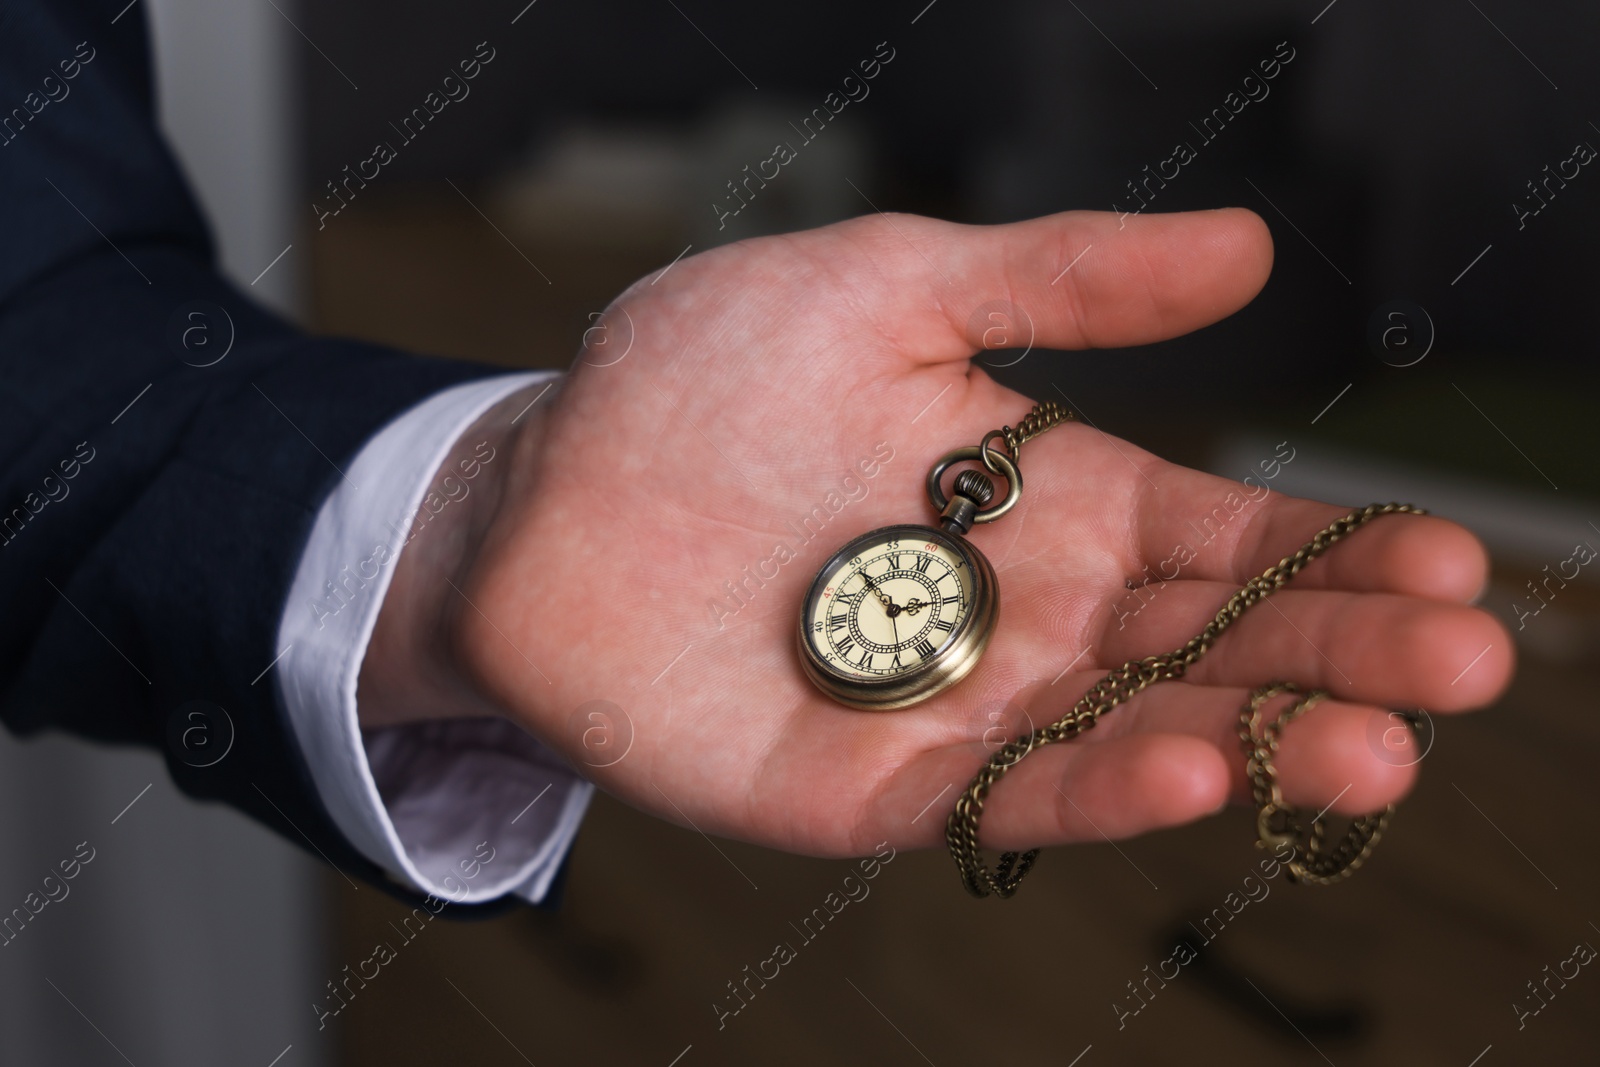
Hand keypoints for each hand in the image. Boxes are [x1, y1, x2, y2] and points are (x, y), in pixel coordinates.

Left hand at [363, 207, 1513, 860]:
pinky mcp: (862, 787)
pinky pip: (991, 799)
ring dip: (1249, 738)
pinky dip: (1088, 789)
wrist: (541, 486)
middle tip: (1464, 660)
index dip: (1333, 548)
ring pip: (1124, 735)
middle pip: (1207, 644)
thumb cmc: (702, 377)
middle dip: (1336, 653)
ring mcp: (952, 709)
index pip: (1226, 534)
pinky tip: (1184, 766)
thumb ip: (1061, 279)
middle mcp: (1026, 615)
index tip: (1446, 558)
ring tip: (1373, 744)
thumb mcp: (890, 286)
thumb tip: (1252, 248)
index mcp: (1054, 500)